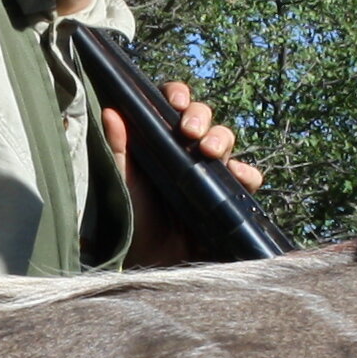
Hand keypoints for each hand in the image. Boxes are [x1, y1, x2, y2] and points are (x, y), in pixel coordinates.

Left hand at [101, 79, 262, 266]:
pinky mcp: (229, 195)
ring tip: (209, 151)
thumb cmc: (135, 220)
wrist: (154, 262)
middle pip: (203, 118)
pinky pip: (246, 177)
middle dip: (200, 117)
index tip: (176, 101)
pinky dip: (246, 173)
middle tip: (189, 131)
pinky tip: (237, 176)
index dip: (178, 95)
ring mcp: (210, 171)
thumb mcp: (124, 184)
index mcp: (161, 140)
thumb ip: (119, 150)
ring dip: (221, 138)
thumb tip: (110, 111)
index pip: (173, 105)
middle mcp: (188, 150)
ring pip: (226, 140)